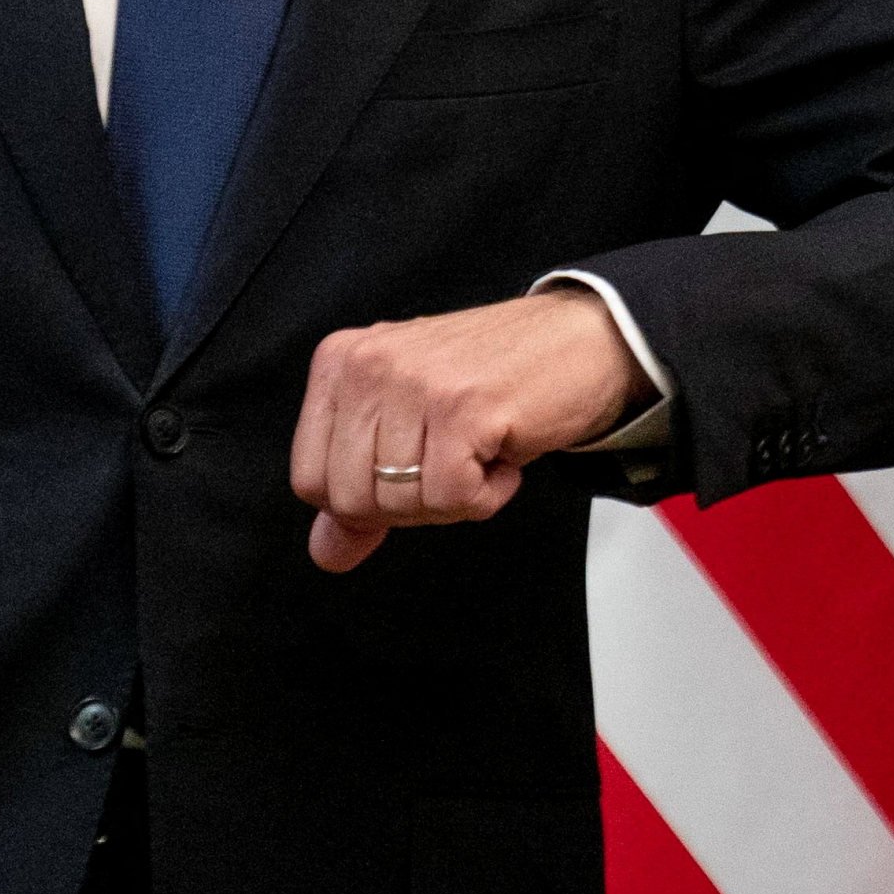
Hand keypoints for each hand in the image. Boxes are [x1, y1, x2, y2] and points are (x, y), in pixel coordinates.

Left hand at [291, 287, 648, 569]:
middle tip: (454, 461)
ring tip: (482, 448)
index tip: (414, 470)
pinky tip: (503, 452)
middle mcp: (368, 365)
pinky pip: (453, 497)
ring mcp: (414, 383)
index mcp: (341, 364)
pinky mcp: (463, 406)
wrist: (584, 340)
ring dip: (457, 497)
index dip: (366, 501)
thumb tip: (328, 552)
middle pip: (352, 501)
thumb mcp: (410, 427)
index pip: (310, 480)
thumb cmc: (497, 379)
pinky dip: (488, 495)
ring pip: (403, 504)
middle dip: (412, 505)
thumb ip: (362, 488)